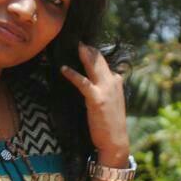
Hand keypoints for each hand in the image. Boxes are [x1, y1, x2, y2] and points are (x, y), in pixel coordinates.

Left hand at [60, 42, 129, 163]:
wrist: (115, 141)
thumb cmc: (109, 125)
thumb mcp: (109, 102)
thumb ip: (102, 90)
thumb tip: (89, 83)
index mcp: (116, 82)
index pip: (104, 63)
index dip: (93, 54)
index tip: (83, 46)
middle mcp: (113, 82)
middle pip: (100, 60)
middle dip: (89, 48)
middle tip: (77, 39)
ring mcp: (106, 90)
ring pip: (94, 65)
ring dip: (84, 54)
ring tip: (75, 45)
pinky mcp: (96, 99)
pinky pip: (83, 82)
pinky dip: (72, 74)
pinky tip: (63, 69)